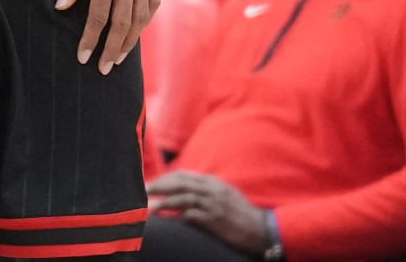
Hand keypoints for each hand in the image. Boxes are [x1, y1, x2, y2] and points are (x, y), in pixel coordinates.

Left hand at [56, 0, 159, 74]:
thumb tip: (63, 6)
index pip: (99, 17)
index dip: (90, 40)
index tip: (82, 57)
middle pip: (121, 25)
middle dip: (111, 50)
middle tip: (103, 69)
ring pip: (139, 18)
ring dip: (129, 41)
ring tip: (120, 58)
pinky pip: (152, 3)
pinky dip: (146, 20)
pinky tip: (139, 29)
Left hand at [148, 172, 269, 254]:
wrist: (261, 229)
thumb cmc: (241, 213)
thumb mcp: (225, 194)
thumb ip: (206, 190)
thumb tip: (186, 190)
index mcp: (213, 183)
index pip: (184, 175)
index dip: (165, 178)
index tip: (152, 183)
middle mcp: (212, 190)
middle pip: (180, 183)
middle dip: (160, 186)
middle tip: (144, 191)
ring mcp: (214, 205)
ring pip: (183, 198)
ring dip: (164, 202)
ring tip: (149, 207)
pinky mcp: (215, 220)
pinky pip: (193, 215)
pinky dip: (178, 215)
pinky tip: (167, 219)